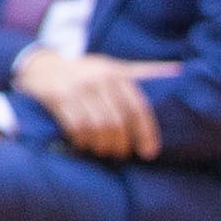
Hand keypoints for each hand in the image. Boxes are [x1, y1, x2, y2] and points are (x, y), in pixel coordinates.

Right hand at [16, 46, 161, 158]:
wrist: (42, 66)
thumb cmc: (85, 71)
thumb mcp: (113, 66)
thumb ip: (142, 70)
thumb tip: (178, 70)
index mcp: (115, 73)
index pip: (137, 107)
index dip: (145, 133)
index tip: (149, 152)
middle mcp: (98, 79)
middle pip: (117, 122)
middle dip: (120, 145)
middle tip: (121, 154)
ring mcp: (76, 88)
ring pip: (97, 128)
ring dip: (102, 146)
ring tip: (103, 152)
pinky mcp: (57, 98)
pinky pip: (76, 127)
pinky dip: (82, 141)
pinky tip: (84, 144)